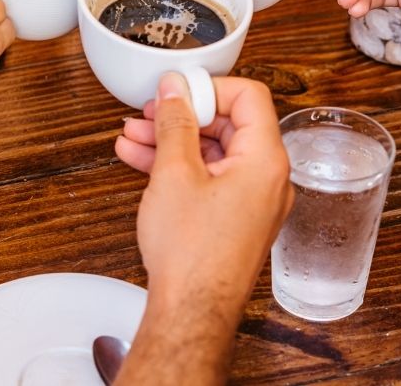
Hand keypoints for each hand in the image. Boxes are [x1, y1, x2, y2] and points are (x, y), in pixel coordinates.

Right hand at [116, 74, 292, 312]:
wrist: (191, 312)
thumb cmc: (192, 255)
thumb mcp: (174, 173)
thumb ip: (176, 122)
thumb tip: (175, 90)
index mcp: (265, 160)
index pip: (248, 96)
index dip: (208, 87)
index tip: (175, 91)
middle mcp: (268, 179)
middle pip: (230, 124)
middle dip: (184, 115)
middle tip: (149, 114)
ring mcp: (253, 202)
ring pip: (214, 153)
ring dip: (173, 141)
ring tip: (133, 137)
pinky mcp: (236, 220)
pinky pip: (210, 179)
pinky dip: (180, 167)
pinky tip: (142, 161)